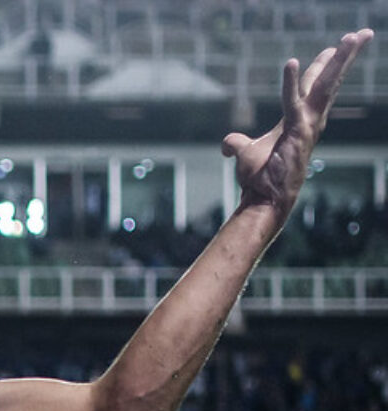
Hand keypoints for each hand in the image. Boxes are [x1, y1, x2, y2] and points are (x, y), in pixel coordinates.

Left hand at [221, 29, 372, 215]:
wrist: (263, 198)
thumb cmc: (259, 178)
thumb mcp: (245, 153)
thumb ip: (236, 143)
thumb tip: (227, 145)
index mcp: (299, 120)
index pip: (314, 87)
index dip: (324, 67)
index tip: (335, 47)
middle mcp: (310, 120)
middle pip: (329, 81)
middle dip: (345, 57)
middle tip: (361, 33)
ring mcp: (308, 125)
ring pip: (325, 85)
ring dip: (338, 60)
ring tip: (351, 38)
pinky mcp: (298, 131)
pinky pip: (293, 101)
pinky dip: (291, 82)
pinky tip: (290, 62)